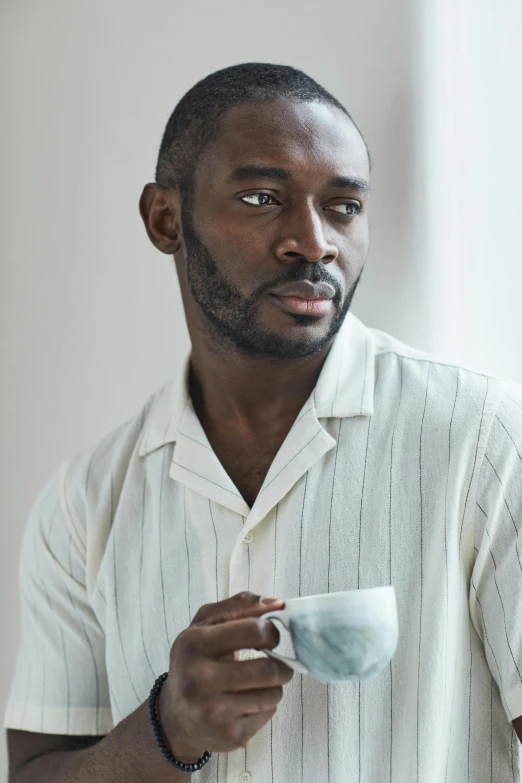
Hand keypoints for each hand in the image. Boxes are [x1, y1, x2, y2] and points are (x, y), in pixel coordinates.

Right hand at [157, 591, 292, 762]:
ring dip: (274, 685)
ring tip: (259, 682)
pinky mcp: (229, 735)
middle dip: (281, 664)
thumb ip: (240, 605)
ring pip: (273, 693)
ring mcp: (214, 711)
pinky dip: (265, 705)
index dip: (271, 631)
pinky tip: (248, 701)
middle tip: (275, 662)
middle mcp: (200, 678)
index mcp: (195, 643)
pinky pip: (268, 714)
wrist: (174, 715)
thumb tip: (278, 604)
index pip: (254, 631)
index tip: (269, 636)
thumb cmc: (195, 660)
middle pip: (269, 669)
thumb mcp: (206, 624)